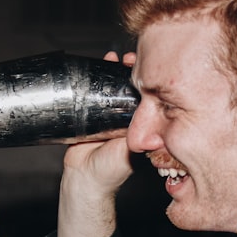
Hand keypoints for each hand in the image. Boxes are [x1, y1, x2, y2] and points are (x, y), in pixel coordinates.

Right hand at [55, 50, 136, 236]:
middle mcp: (125, 117)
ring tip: (117, 57)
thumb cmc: (111, 170)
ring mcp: (107, 114)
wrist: (85, 179)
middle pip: (129, 88)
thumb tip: (147, 115)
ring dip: (114, 70)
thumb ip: (136, 133)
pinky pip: (94, 91)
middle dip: (131, 71)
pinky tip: (102, 62)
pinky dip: (97, 76)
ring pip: (112, 87)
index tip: (151, 67)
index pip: (146, 98)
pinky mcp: (89, 113)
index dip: (148, 83)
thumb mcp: (129, 149)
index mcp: (140, 125)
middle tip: (133, 58)